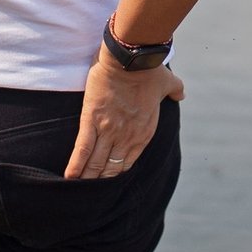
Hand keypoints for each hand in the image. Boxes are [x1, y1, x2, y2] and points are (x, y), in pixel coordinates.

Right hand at [63, 49, 184, 178]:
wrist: (131, 58)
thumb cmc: (149, 70)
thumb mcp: (167, 83)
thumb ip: (176, 90)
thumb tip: (182, 94)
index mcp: (144, 133)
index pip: (128, 163)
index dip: (117, 174)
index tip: (109, 180)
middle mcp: (126, 137)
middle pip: (110, 168)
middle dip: (100, 181)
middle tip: (90, 193)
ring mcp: (108, 130)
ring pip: (95, 163)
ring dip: (87, 178)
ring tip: (78, 190)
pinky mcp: (91, 120)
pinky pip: (82, 148)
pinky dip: (75, 164)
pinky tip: (69, 177)